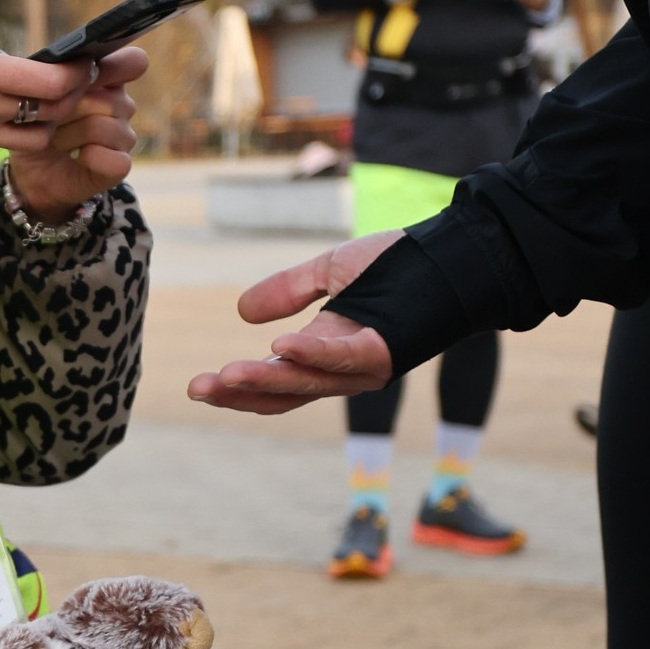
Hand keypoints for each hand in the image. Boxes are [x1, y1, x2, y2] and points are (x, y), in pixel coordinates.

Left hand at [6, 44, 143, 213]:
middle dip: (65, 112)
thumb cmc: (33, 124)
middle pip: (103, 99)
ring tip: (55, 141)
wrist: (27, 169)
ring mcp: (124, 136)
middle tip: (49, 121)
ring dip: (67, 137)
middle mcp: (121, 105)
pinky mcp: (120, 165)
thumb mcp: (36, 95)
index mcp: (107, 78)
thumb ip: (56, 77)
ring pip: (101, 127)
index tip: (85, 77)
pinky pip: (116, 160)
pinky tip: (78, 158)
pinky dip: (91, 159)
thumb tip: (77, 72)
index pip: (133, 62)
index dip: (113, 67)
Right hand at [185, 232, 399, 413]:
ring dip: (265, 381)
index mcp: (324, 352)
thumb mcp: (328, 273)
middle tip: (197, 389)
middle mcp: (342, 369)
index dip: (237, 388)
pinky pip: (343, 358)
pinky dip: (311, 355)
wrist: (451, 253)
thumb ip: (287, 292)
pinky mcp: (384, 348)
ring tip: (224, 375)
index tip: (198, 386)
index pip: (275, 382)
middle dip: (239, 394)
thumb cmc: (397, 265)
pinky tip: (280, 347)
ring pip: (307, 384)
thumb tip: (242, 315)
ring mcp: (364, 364)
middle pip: (284, 395)